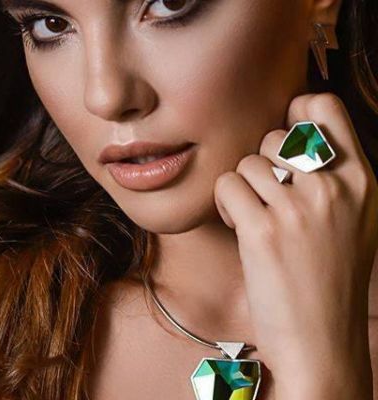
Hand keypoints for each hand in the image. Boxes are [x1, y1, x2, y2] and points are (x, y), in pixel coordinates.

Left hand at [214, 93, 377, 398]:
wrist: (321, 338)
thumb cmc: (329, 277)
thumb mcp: (353, 218)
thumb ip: (331, 174)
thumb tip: (293, 134)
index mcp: (359, 180)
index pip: (322, 107)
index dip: (294, 115)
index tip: (280, 142)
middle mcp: (332, 187)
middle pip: (274, 136)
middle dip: (262, 162)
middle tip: (264, 194)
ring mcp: (298, 209)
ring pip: (247, 162)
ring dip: (241, 186)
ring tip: (252, 215)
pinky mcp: (263, 231)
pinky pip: (227, 185)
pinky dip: (225, 203)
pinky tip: (238, 224)